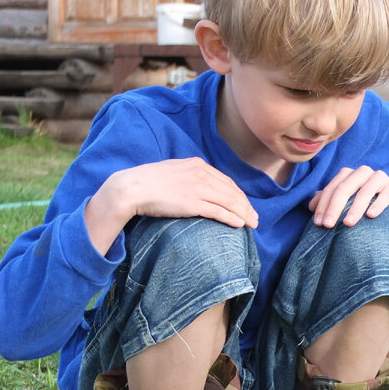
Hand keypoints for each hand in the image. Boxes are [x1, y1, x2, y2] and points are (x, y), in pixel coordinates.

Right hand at [84, 158, 256, 254]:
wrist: (132, 188)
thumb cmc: (148, 182)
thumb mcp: (173, 172)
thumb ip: (188, 177)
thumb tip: (197, 187)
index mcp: (198, 165)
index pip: (226, 181)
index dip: (239, 195)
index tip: (246, 206)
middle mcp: (202, 174)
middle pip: (232, 192)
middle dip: (246, 206)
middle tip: (256, 218)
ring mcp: (198, 188)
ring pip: (230, 202)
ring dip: (244, 214)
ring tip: (252, 224)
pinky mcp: (193, 202)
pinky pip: (219, 211)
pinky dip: (232, 217)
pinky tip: (240, 224)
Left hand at [308, 165, 388, 227]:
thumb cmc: (368, 201)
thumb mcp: (348, 201)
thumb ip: (330, 200)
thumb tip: (311, 206)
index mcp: (349, 175)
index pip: (332, 188)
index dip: (323, 205)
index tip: (318, 223)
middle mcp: (363, 173)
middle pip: (345, 187)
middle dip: (334, 207)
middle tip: (328, 226)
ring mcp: (380, 177)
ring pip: (365, 190)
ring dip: (355, 208)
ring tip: (348, 224)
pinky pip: (387, 193)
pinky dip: (378, 204)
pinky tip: (371, 216)